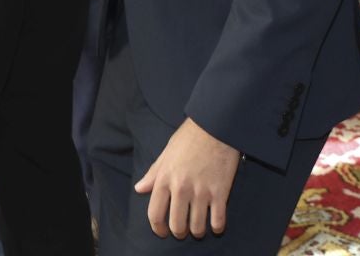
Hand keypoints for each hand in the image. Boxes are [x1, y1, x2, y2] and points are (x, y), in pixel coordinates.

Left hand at [134, 119, 241, 239]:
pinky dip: (217, 227)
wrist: (216, 126)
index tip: (162, 232)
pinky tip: (215, 224)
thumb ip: (153, 174)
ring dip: (197, 231)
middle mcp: (181, 188)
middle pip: (177, 225)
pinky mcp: (220, 193)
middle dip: (178, 232)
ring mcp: (201, 192)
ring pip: (197, 227)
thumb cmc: (189, 137)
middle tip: (182, 231)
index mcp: (165, 179)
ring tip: (198, 228)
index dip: (158, 228)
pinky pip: (218, 221)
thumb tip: (139, 189)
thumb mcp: (166, 153)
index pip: (155, 213)